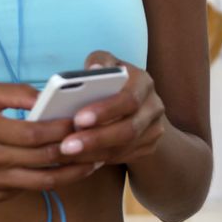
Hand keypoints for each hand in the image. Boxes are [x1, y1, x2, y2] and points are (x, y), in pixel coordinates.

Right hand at [0, 81, 100, 202]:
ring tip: (94, 161)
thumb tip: (49, 97)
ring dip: (72, 172)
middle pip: (42, 158)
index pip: (33, 133)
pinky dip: (51, 179)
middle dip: (74, 149)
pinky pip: (29, 188)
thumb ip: (17, 92)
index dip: (61, 128)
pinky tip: (68, 169)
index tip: (82, 120)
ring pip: (42, 181)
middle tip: (98, 140)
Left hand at [57, 51, 166, 165]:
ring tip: (67, 154)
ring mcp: (154, 129)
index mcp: (143, 82)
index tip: (79, 119)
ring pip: (124, 148)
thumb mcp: (108, 63)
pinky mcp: (149, 146)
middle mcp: (154, 106)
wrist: (137, 101)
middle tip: (67, 146)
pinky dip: (99, 159)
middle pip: (129, 129)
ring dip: (93, 153)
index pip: (129, 99)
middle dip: (96, 138)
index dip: (105, 110)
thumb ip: (99, 62)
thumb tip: (94, 69)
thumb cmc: (114, 78)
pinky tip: (78, 159)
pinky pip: (123, 157)